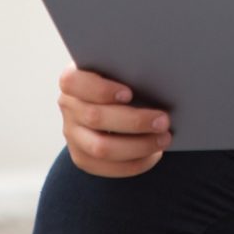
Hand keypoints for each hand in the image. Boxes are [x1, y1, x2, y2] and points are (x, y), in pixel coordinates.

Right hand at [57, 64, 171, 177]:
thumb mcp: (122, 66)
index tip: (129, 94)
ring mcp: (72, 133)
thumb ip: (129, 68)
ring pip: (100, 147)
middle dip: (134, 121)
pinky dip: (132, 163)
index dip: (101, 90)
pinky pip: (104, 167)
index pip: (73, 82)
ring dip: (137, 146)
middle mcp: (69, 106)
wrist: (115, 98)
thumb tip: (162, 74)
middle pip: (95, 117)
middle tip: (164, 121)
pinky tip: (153, 155)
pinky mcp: (81, 156)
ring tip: (164, 139)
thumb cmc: (125, 75)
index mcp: (73, 78)